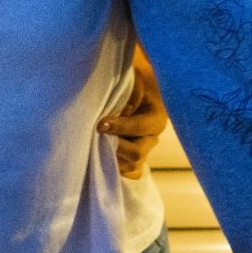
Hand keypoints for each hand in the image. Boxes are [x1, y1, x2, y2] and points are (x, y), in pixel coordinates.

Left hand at [98, 51, 167, 177]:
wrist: (131, 88)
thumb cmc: (130, 81)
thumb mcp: (132, 79)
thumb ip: (131, 92)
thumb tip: (124, 112)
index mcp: (156, 117)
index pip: (141, 127)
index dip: (120, 127)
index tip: (100, 125)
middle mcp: (152, 137)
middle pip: (137, 153)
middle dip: (115, 147)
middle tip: (96, 139)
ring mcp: (144, 150)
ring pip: (132, 165)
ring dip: (113, 159)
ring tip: (96, 148)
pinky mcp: (135, 158)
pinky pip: (132, 173)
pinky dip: (118, 170)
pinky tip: (102, 159)